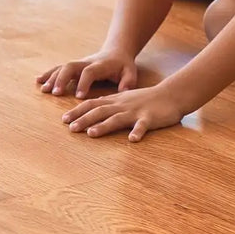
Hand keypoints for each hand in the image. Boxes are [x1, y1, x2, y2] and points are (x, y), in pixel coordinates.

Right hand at [36, 50, 136, 98]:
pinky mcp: (73, 66)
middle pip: (70, 66)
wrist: (116, 51)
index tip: (79, 97)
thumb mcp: (130, 72)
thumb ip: (128, 81)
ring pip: (62, 67)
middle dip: (62, 79)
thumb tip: (123, 91)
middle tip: (55, 93)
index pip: (89, 72)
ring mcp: (78, 63)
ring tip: (44, 90)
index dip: (83, 83)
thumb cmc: (123, 65)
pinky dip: (48, 74)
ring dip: (52, 78)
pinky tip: (38, 81)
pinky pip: (58, 68)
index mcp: (100, 65)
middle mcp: (86, 62)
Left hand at [61, 85, 183, 141]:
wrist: (170, 94)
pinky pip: (143, 126)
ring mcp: (136, 111)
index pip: (92, 104)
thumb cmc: (146, 99)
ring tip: (91, 134)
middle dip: (84, 119)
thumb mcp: (124, 98)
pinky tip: (132, 140)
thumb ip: (109, 103)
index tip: (64, 120)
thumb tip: (92, 108)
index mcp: (115, 101)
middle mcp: (122, 105)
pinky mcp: (150, 118)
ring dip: (103, 126)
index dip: (78, 111)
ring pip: (117, 118)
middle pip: (100, 111)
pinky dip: (137, 132)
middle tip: (70, 128)